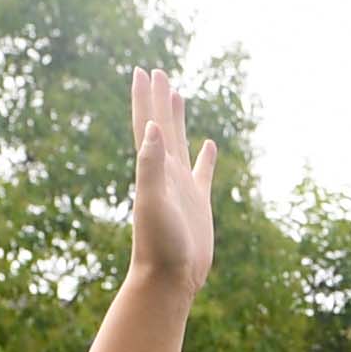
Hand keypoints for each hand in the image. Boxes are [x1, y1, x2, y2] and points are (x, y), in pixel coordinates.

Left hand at [125, 66, 217, 290]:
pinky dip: (205, 157)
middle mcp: (165, 174)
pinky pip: (202, 172)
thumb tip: (151, 128)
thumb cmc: (158, 245)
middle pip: (161, 127)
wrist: (170, 280)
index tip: (142, 71)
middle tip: (158, 72)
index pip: (146, 125)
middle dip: (159, 100)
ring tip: (178, 95)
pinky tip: (208, 145)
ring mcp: (182, 188)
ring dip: (177, 120)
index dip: (144, 99)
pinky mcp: (198, 204)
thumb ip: (151, 165)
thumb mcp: (152, 201)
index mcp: (153, 169)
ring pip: (180, 144)